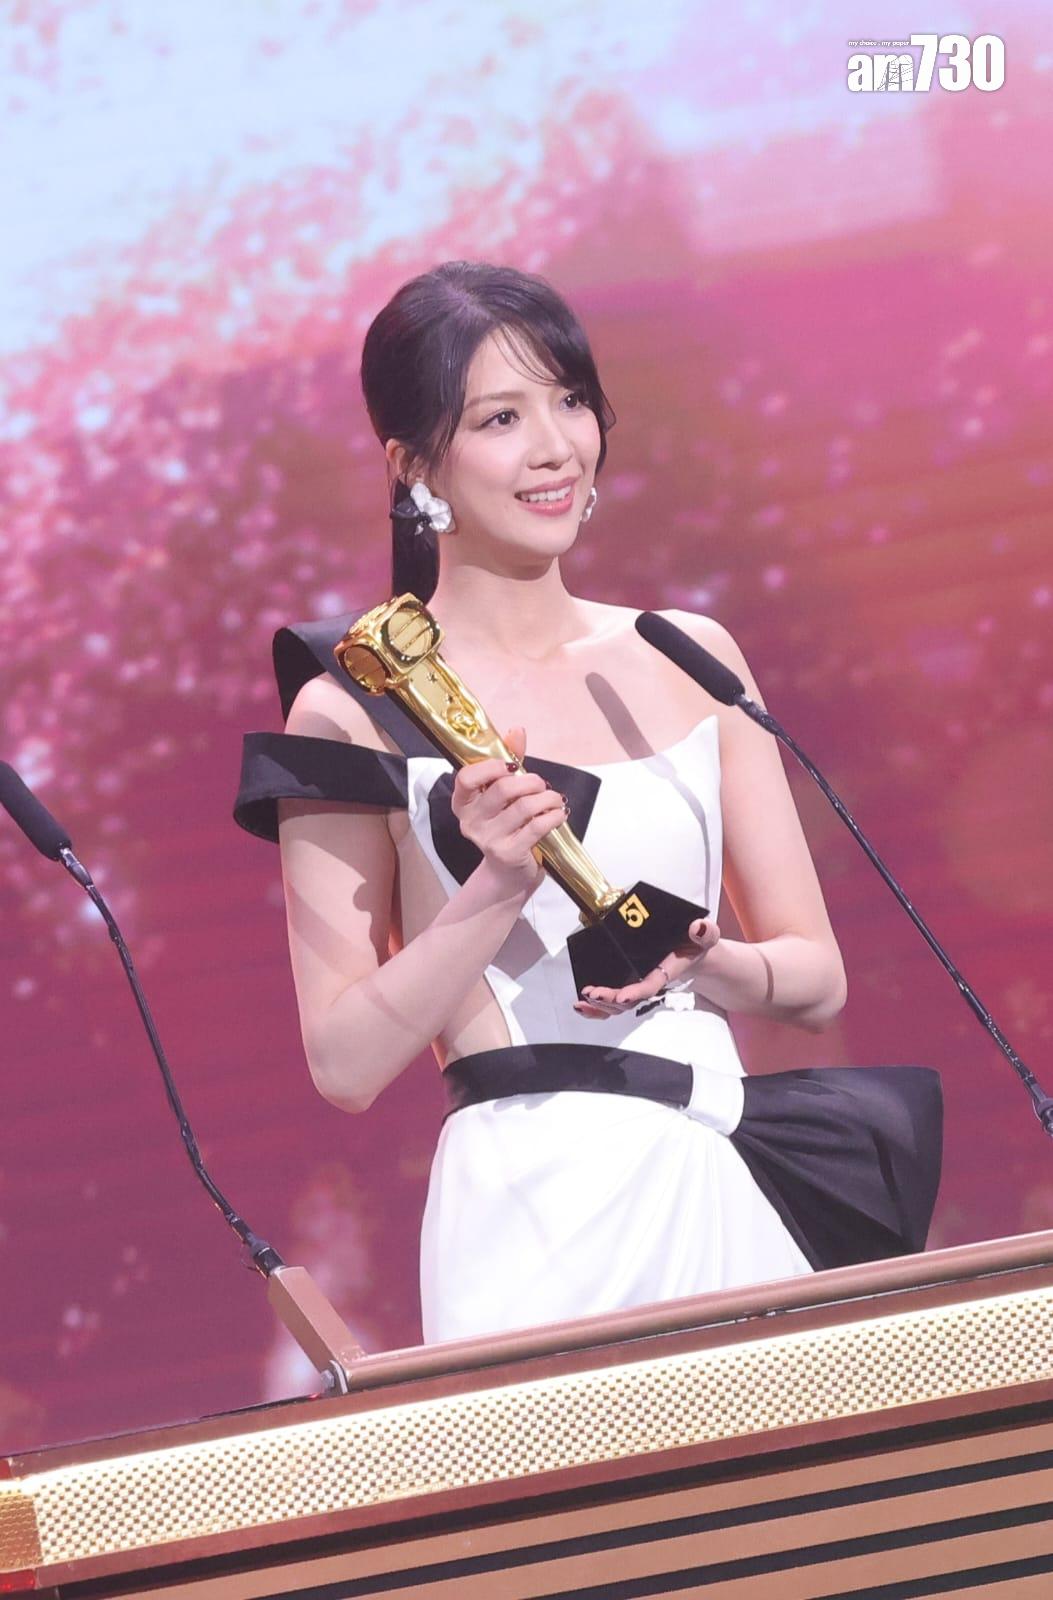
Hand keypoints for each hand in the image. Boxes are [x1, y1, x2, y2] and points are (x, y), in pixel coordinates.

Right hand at [452, 725, 568, 897]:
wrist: (508, 872)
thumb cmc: (507, 826)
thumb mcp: (505, 793)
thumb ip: (508, 761)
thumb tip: (516, 731)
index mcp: (463, 803)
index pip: (465, 777)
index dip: (491, 767)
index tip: (511, 766)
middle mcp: (470, 821)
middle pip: (502, 789)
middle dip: (530, 781)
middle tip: (542, 784)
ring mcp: (487, 839)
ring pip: (524, 806)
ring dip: (547, 798)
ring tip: (555, 799)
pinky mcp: (508, 853)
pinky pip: (537, 826)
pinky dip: (554, 816)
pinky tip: (559, 813)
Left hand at [572, 917, 720, 1018]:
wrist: (694, 952)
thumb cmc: (696, 944)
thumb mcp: (706, 935)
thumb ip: (705, 932)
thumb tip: (697, 927)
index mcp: (667, 970)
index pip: (651, 985)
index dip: (636, 992)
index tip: (622, 996)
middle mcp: (651, 981)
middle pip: (630, 999)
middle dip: (610, 999)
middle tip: (592, 993)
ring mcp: (639, 985)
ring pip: (619, 1005)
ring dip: (599, 1006)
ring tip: (581, 1001)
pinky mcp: (630, 984)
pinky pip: (614, 1002)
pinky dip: (597, 1008)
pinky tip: (582, 1005)